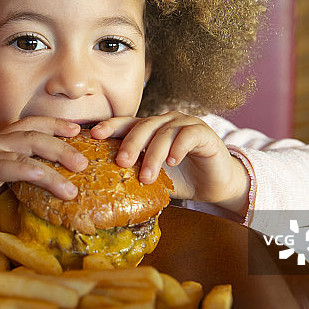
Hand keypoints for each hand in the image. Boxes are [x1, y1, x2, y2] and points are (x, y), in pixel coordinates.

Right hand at [0, 117, 87, 233]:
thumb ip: (16, 178)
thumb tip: (46, 186)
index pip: (32, 125)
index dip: (56, 124)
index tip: (80, 130)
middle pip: (35, 134)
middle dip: (64, 144)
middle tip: (86, 160)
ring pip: (26, 148)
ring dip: (55, 159)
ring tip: (76, 176)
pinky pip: (8, 167)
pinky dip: (30, 170)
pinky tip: (47, 178)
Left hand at [90, 112, 249, 215]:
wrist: (214, 184)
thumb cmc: (181, 179)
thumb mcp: (153, 177)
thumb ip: (134, 174)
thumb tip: (104, 186)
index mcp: (150, 129)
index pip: (127, 123)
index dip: (111, 126)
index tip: (94, 135)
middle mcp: (165, 122)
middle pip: (143, 126)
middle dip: (130, 144)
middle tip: (122, 162)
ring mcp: (185, 124)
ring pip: (164, 133)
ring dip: (154, 155)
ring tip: (148, 176)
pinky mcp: (203, 132)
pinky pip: (188, 135)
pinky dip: (178, 148)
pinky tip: (172, 162)